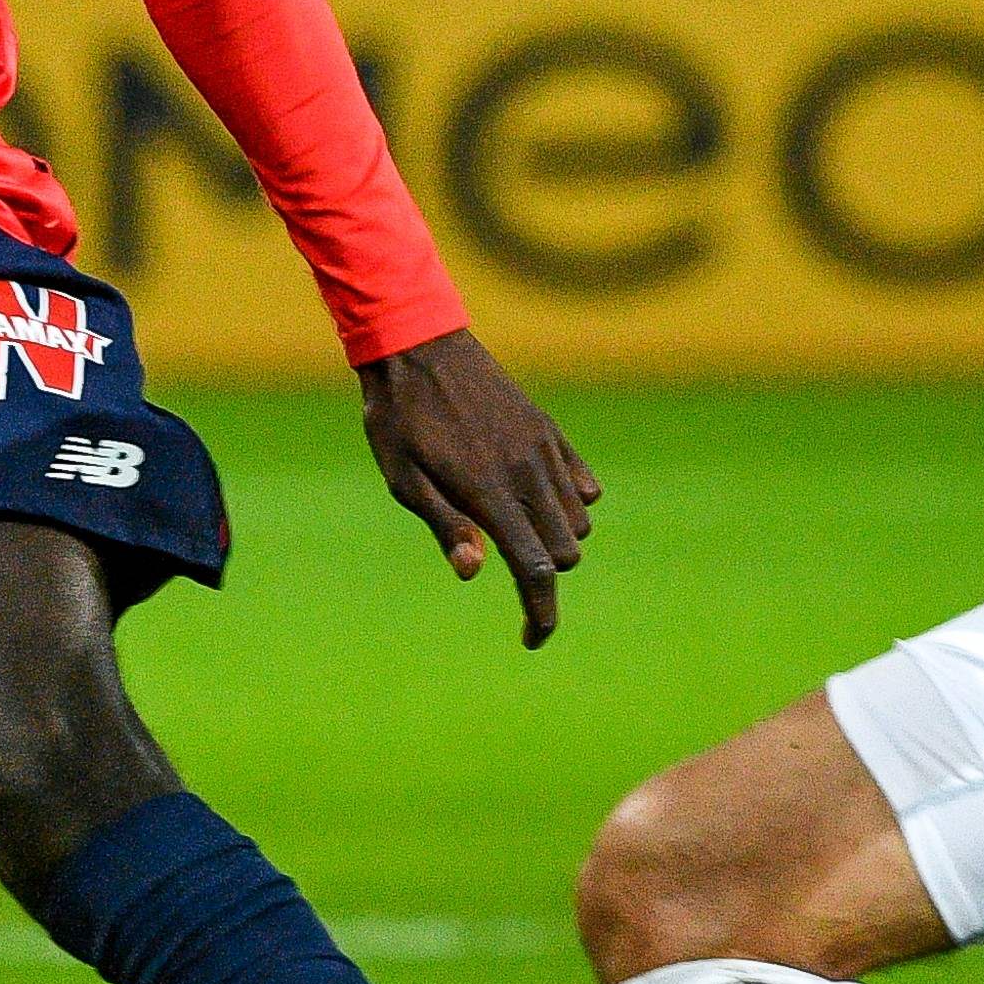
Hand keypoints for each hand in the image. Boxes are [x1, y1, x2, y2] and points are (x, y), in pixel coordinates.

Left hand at [359, 328, 599, 646]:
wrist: (418, 346)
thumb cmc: (400, 419)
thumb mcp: (404, 479)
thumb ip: (444, 525)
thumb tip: (474, 571)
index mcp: (489, 493)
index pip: (534, 569)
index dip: (540, 613)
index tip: (532, 637)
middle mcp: (528, 474)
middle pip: (564, 553)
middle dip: (541, 573)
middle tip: (504, 569)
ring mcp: (544, 450)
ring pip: (579, 522)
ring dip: (555, 537)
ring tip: (511, 527)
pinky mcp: (549, 431)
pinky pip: (584, 484)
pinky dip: (571, 503)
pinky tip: (536, 499)